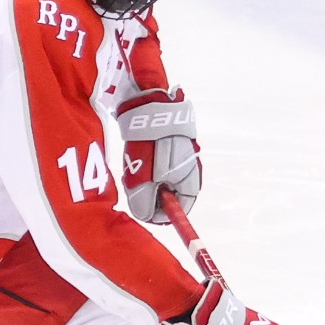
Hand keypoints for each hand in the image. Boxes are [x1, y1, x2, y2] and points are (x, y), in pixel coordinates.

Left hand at [116, 87, 200, 223]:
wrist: (149, 108)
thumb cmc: (150, 147)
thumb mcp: (143, 181)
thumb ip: (145, 203)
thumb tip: (146, 217)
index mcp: (190, 180)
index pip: (182, 207)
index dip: (163, 214)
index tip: (145, 213)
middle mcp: (191, 168)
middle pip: (172, 192)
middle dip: (152, 194)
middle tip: (135, 189)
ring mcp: (183, 153)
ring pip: (163, 177)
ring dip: (147, 178)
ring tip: (134, 168)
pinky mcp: (173, 142)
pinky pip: (160, 161)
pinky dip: (147, 163)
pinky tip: (136, 155)